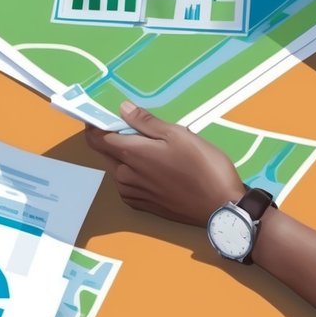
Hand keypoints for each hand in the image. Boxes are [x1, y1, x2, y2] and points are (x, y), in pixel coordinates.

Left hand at [84, 102, 242, 226]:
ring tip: (153, 148)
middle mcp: (125, 176)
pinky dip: (133, 172)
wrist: (221, 207)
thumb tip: (121, 109)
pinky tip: (154, 168)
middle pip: (106, 152)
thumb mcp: (177, 134)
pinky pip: (127, 184)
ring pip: (117, 168)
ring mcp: (132, 194)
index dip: (94, 124)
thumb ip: (145, 122)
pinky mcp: (142, 206)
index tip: (98, 114)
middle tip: (137, 128)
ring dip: (124, 155)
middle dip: (113, 138)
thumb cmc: (202, 166)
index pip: (96, 138)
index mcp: (131, 154)